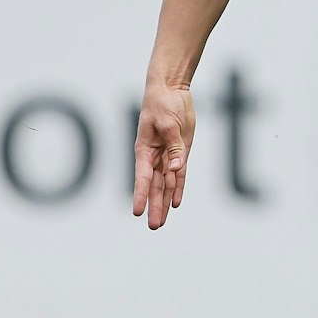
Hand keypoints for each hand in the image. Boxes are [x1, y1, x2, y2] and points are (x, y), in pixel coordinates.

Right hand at [132, 83, 195, 229]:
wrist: (171, 90)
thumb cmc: (162, 104)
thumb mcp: (168, 124)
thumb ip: (174, 148)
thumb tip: (176, 169)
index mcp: (144, 150)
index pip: (142, 178)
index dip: (140, 195)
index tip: (137, 212)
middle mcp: (154, 156)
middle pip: (154, 186)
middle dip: (155, 207)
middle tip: (154, 227)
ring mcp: (168, 155)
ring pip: (166, 184)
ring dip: (165, 202)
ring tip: (161, 222)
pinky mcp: (180, 151)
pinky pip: (178, 174)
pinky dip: (178, 188)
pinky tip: (175, 203)